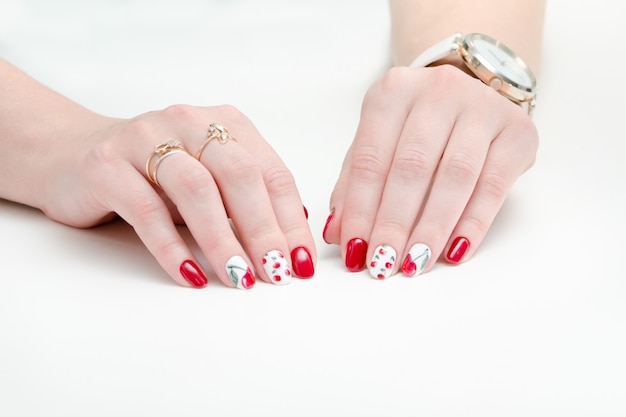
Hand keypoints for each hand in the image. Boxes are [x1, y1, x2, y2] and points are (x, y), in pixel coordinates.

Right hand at [40, 104, 315, 287]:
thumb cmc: (156, 175)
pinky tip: (190, 276)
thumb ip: (248, 197)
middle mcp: (189, 123)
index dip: (290, 220)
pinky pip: (146, 211)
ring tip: (239, 278)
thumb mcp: (210, 179)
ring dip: (222, 240)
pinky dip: (172, 248)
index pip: (271, 172)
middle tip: (277, 273)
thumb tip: (297, 231)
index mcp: (225, 123)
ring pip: (196, 190)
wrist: (73, 154)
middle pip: (239, 175)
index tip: (302, 261)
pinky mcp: (106, 165)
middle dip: (264, 229)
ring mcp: (145, 138)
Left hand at [324, 65, 537, 277]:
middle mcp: (439, 91)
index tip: (354, 250)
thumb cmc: (416, 126)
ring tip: (415, 263)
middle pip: (412, 168)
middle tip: (383, 264)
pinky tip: (455, 252)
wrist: (474, 92)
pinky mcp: (517, 131)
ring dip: (432, 227)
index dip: (360, 210)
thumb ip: (355, 183)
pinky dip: (473, 223)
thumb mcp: (379, 142)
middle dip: (394, 223)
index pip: (370, 159)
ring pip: (455, 177)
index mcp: (393, 92)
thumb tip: (337, 232)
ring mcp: (483, 106)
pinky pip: (494, 185)